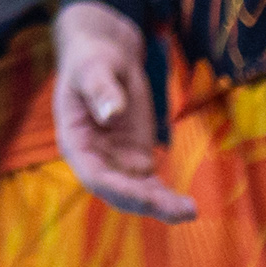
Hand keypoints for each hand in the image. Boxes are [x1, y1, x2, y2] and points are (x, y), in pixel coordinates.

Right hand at [48, 0, 192, 221]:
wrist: (106, 55)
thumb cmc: (92, 58)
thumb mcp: (94, 68)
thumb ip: (101, 90)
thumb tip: (112, 112)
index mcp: (75, 142)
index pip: (95, 176)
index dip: (121, 189)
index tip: (149, 198)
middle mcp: (94, 160)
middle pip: (119, 192)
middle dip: (148, 204)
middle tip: (182, 210)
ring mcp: (116, 162)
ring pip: (137, 194)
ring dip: (162, 206)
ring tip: (190, 211)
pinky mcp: (136, 158)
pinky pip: (151, 185)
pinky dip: (167, 196)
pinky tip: (186, 205)